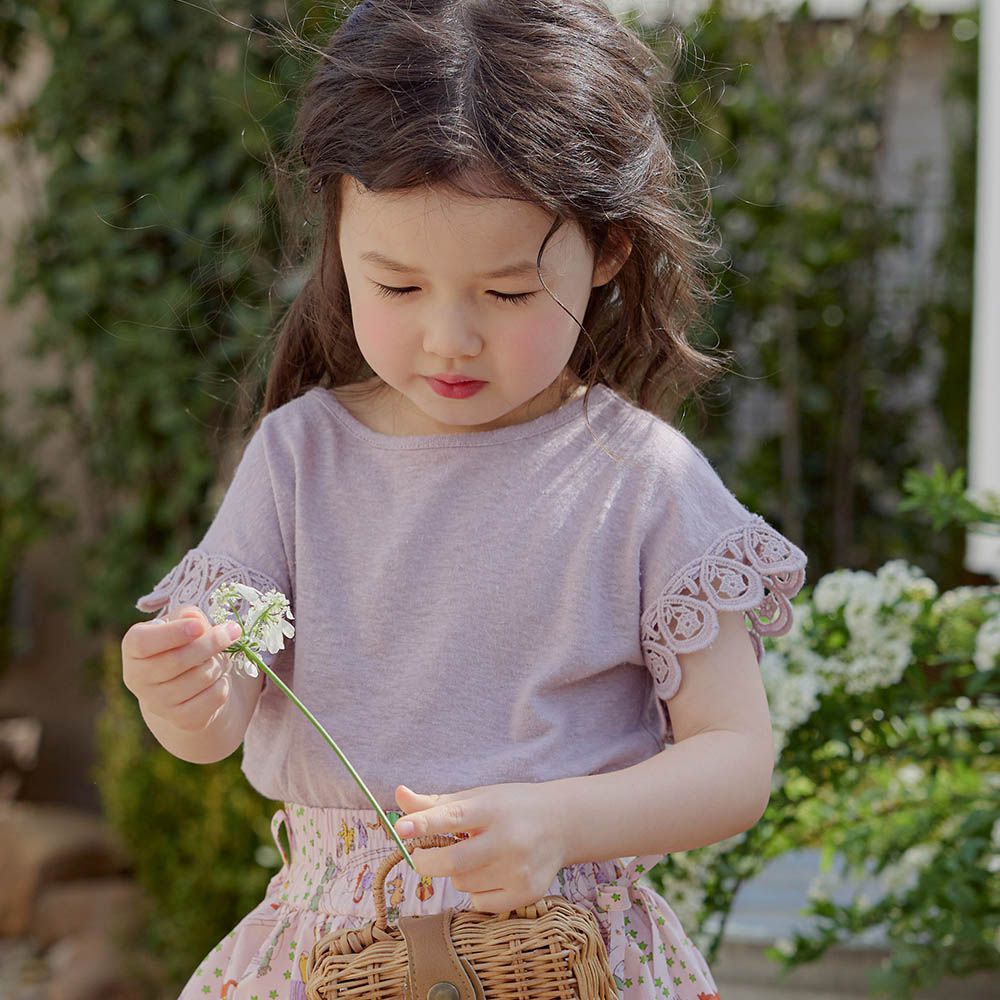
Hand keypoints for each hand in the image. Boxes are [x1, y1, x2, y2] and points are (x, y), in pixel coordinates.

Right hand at [122, 605, 243, 730]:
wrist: (183, 686)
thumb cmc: (182, 644)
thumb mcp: (181, 623)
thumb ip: (188, 616)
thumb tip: (196, 619)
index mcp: (132, 648)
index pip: (144, 642)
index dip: (173, 633)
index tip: (200, 625)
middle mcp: (137, 678)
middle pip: (178, 660)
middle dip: (211, 643)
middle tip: (231, 632)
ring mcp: (157, 703)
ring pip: (201, 677)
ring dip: (220, 663)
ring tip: (220, 657)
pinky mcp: (181, 719)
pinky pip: (214, 697)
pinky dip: (224, 683)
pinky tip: (218, 679)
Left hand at [393, 781, 567, 913]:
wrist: (563, 823)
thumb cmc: (511, 807)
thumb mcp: (477, 797)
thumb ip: (436, 803)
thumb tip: (399, 795)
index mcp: (493, 808)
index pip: (453, 817)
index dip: (424, 824)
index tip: (400, 829)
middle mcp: (508, 839)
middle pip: (453, 862)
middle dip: (426, 862)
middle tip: (421, 856)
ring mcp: (519, 870)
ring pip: (462, 883)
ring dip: (457, 873)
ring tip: (477, 856)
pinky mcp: (526, 893)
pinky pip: (479, 903)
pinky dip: (476, 891)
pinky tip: (493, 873)